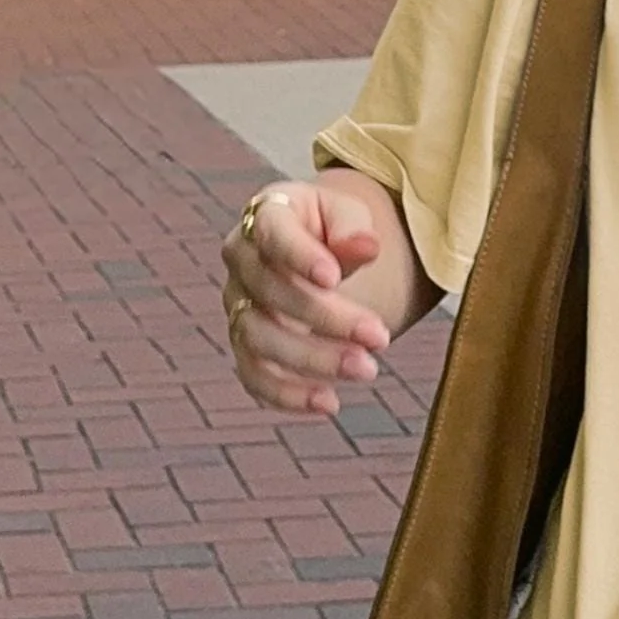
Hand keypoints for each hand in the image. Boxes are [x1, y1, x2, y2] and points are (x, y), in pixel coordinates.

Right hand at [221, 180, 390, 416]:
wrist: (320, 247)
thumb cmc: (334, 226)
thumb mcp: (348, 215)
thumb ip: (354, 230)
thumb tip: (367, 246)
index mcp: (265, 216)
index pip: (272, 234)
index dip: (298, 256)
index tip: (333, 277)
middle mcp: (242, 262)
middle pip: (271, 293)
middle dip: (326, 319)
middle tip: (379, 337)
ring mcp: (239, 305)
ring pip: (260, 339)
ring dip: (313, 360)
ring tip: (367, 370)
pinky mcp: (246, 345)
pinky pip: (254, 375)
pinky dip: (286, 394)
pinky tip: (329, 403)